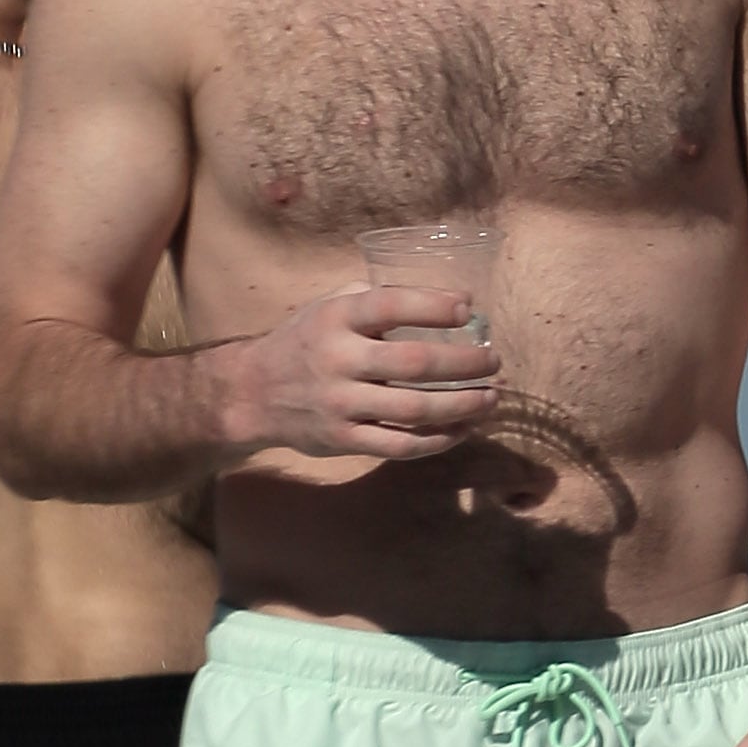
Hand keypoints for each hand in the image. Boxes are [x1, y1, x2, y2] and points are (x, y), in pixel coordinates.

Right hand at [219, 285, 499, 462]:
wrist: (253, 393)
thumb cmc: (305, 343)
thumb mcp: (328, 308)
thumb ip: (375, 301)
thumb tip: (447, 302)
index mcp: (336, 319)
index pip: (390, 306)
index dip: (433, 306)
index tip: (468, 309)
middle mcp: (338, 360)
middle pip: (415, 362)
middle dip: (465, 363)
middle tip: (494, 362)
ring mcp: (341, 404)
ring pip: (415, 409)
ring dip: (463, 405)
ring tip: (490, 398)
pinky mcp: (345, 440)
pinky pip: (402, 445)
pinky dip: (439, 439)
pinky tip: (462, 429)